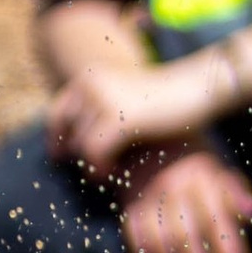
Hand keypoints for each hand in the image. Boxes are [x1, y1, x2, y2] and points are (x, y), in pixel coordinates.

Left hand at [46, 55, 226, 172]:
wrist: (195, 88)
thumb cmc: (165, 101)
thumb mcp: (125, 100)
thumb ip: (101, 113)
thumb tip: (74, 145)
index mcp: (89, 77)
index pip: (58, 111)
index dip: (56, 138)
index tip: (60, 157)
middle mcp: (91, 84)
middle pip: (68, 132)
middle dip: (78, 156)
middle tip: (93, 171)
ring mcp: (103, 99)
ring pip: (81, 145)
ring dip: (92, 165)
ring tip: (108, 175)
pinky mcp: (118, 118)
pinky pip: (94, 152)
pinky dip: (100, 168)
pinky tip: (112, 174)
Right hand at [121, 144, 251, 252]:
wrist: (156, 151)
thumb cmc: (200, 180)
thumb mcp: (222, 180)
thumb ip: (239, 199)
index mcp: (204, 177)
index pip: (219, 217)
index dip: (229, 248)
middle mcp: (176, 185)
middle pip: (188, 233)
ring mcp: (151, 195)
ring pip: (160, 238)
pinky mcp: (132, 206)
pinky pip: (136, 236)